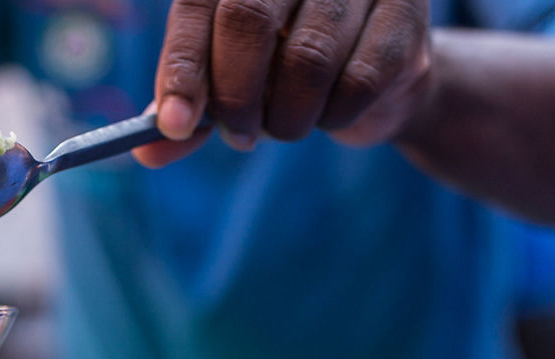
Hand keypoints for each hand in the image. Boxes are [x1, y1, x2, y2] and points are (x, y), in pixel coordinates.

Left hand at [135, 0, 431, 166]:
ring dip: (287, 116)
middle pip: (248, 20)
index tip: (175, 122)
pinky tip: (332, 112)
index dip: (182, 67)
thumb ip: (188, 110)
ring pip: (306, 60)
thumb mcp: (227, 86)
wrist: (378, 80)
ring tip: (286, 124)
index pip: (198, 6)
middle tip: (238, 135)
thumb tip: (147, 150)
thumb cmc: (285, 72)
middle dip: (236, 96)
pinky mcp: (406, 11)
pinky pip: (357, 82)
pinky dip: (334, 117)